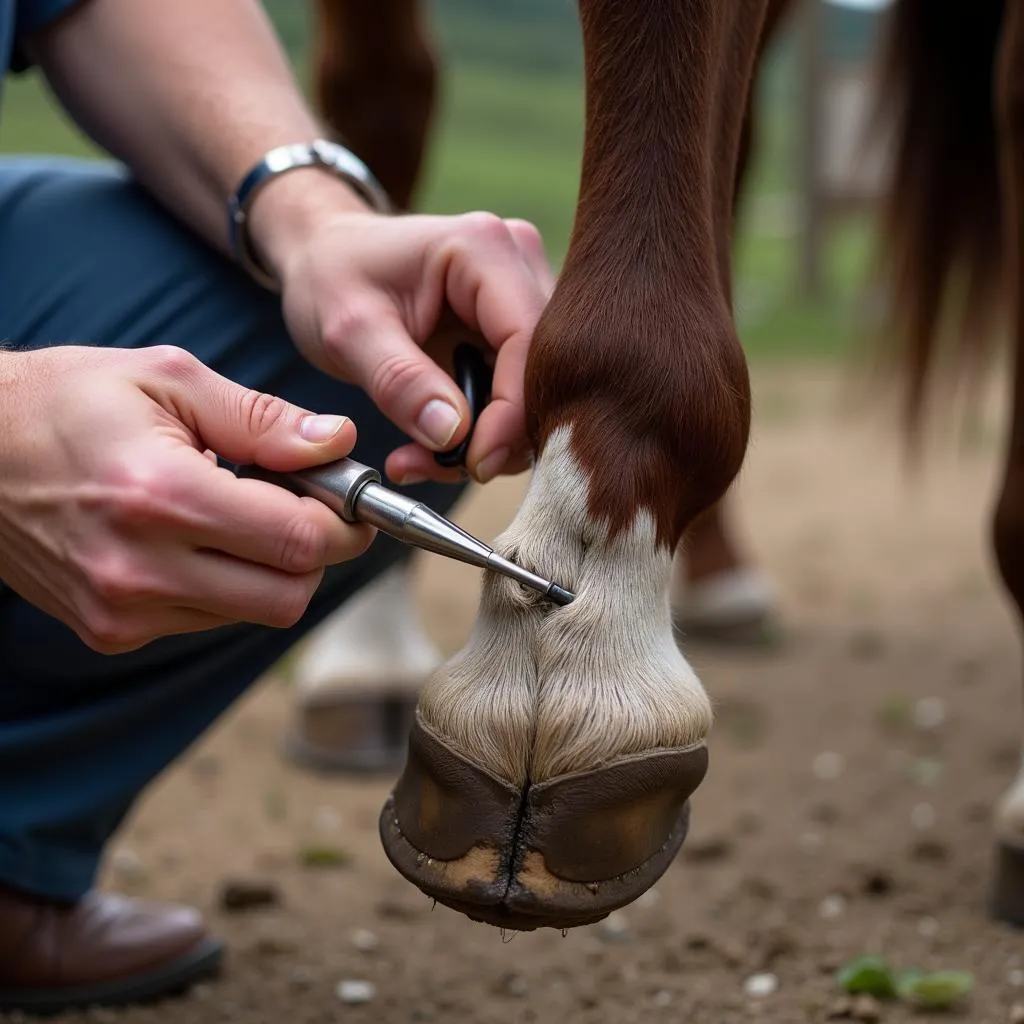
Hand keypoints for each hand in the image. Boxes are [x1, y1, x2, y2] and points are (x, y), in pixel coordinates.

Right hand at [0, 345, 373, 652]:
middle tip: (302, 505)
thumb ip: (263, 418)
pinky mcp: (111, 630)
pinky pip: (209, 620)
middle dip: (316, 552)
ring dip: (270, 568)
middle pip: (288, 594)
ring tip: (236, 511)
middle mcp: (141, 569)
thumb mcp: (168, 379)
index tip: (350, 501)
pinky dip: (228, 585)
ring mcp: (122, 610)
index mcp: (161, 496)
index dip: (345, 524)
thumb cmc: (66, 401)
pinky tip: (197, 538)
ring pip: (254, 612)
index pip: (298, 541)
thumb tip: (339, 444)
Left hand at [250, 176, 554, 486]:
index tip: (473, 464)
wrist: (325, 257)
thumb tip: (453, 435)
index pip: (526, 341)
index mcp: (484, 248)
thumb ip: (400, 382)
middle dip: (497, 434)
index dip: (510, 413)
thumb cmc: (331, 278)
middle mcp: (518, 263)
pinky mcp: (513, 328)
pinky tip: (433, 446)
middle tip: (436, 467)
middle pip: (540, 370)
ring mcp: (521, 295)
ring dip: (486, 441)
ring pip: (533, 390)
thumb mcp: (348, 331)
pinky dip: (481, 432)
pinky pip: (515, 394)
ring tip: (419, 459)